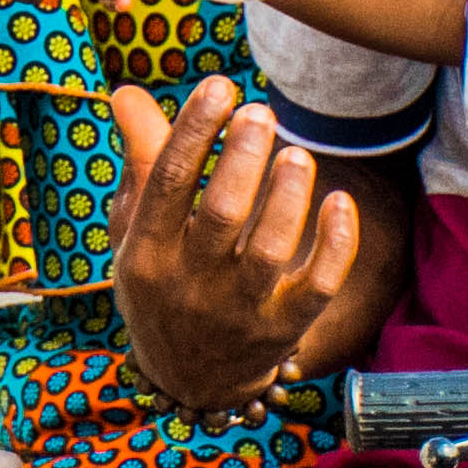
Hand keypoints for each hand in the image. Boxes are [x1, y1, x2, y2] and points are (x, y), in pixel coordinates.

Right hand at [106, 94, 361, 415]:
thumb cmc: (162, 284)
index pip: (167, 184)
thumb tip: (128, 92)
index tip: (219, 86)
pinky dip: (335, 243)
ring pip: (271, 247)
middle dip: (244, 156)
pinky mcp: (283, 330)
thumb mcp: (135, 232)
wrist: (191, 381)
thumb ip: (140, 162)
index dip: (193, 131)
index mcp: (145, 255)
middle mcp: (189, 285)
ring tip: (297, 154)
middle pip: (221, 213)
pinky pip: (317, 285)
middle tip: (261, 112)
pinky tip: (339, 201)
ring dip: (289, 193)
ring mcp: (238, 311)